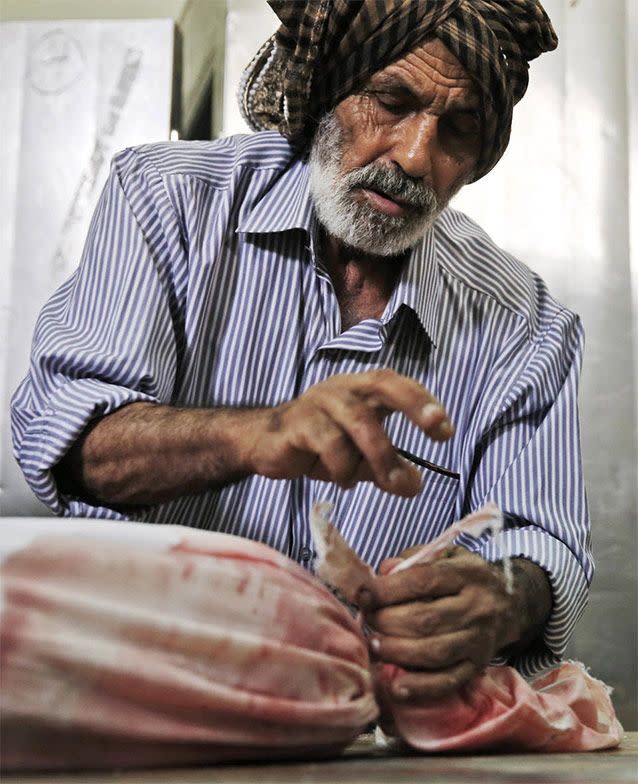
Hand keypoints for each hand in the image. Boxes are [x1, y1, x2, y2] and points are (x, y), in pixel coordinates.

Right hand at [243, 369, 453, 496]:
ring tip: (387, 483)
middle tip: (435, 428)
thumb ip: (388, 467)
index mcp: (360, 389)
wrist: (262, 444)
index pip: (397, 384)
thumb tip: (416, 486)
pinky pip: (330, 444)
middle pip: (382, 384)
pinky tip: (343, 481)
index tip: (445, 432)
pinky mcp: (297, 423)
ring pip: (360, 423)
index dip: (423, 402)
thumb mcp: (359, 458)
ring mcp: (318, 402)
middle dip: (413, 405)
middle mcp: (342, 388)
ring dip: (379, 457)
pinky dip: (343, 468)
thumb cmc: (316, 444)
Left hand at [361, 547, 539, 700]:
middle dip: (387, 621)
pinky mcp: (477, 667)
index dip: (388, 589)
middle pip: (425, 619)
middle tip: (368, 620)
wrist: (509, 604)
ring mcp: (478, 641)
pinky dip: (420, 688)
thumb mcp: (444, 555)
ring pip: (434, 652)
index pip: (423, 581)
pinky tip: (396, 686)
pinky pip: (448, 682)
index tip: (363, 594)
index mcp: (465, 574)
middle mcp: (476, 608)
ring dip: (397, 652)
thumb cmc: (464, 577)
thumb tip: (383, 571)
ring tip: (375, 646)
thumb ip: (413, 558)